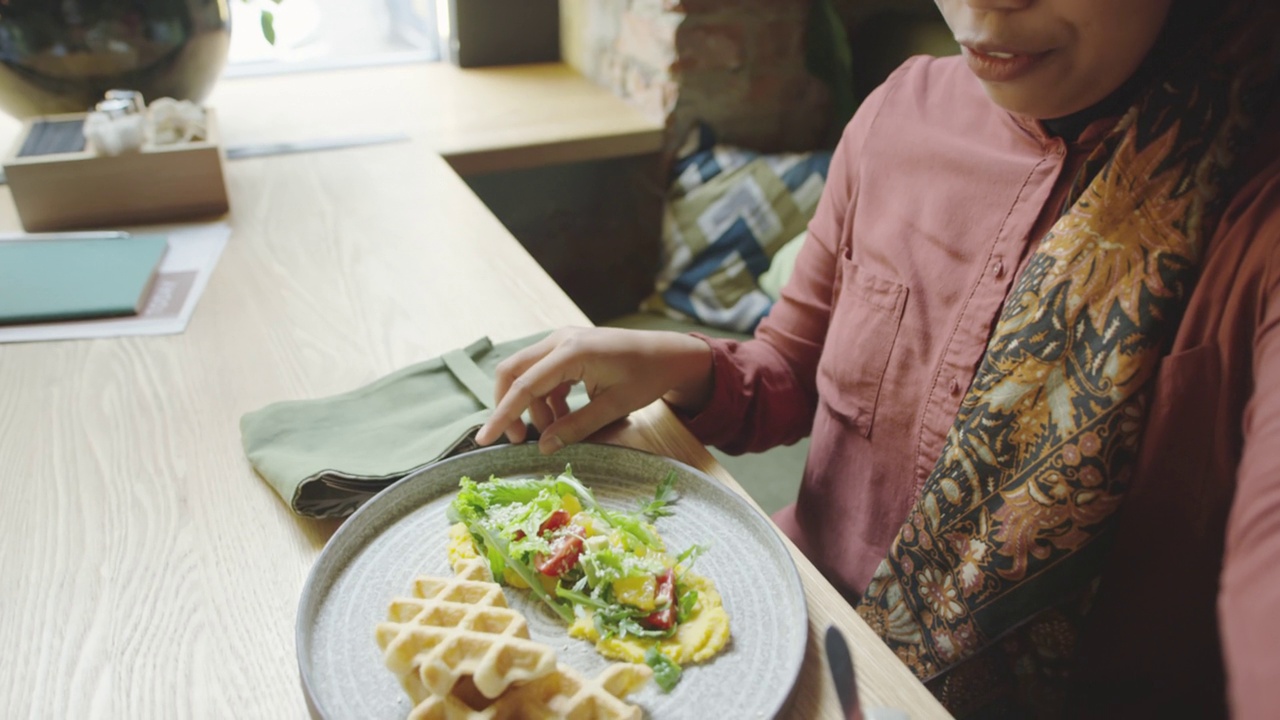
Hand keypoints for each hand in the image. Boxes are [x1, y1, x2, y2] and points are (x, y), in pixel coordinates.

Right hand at [475, 326, 714, 453]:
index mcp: (572, 352)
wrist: (668, 354)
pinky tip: (561, 417)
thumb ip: (576, 427)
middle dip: (509, 407)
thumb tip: (544, 447)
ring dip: (531, 406)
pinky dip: (545, 399)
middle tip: (519, 440)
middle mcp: (560, 341)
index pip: (524, 385)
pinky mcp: (567, 349)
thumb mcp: (614, 406)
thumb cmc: (647, 376)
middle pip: (512, 372)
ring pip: (525, 374)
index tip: (485, 439)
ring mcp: (562, 342)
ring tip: (553, 432)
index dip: (502, 414)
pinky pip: (542, 375)